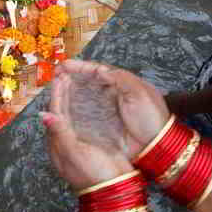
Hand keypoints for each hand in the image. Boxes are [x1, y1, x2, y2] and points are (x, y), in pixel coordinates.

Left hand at [42, 66, 133, 190]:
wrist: (115, 191)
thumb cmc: (93, 174)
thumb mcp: (74, 153)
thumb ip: (60, 133)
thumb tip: (43, 115)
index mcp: (58, 144)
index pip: (55, 113)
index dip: (58, 93)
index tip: (60, 76)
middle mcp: (65, 143)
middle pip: (62, 112)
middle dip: (63, 93)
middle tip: (65, 73)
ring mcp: (79, 144)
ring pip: (73, 116)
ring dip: (72, 99)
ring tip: (74, 82)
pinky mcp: (93, 145)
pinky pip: (84, 122)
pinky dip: (84, 108)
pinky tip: (88, 101)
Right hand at [55, 60, 170, 159]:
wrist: (156, 145)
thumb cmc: (151, 117)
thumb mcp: (139, 93)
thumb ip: (120, 79)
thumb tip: (99, 70)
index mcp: (122, 83)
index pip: (97, 71)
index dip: (80, 67)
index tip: (64, 66)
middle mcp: (113, 94)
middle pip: (88, 81)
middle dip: (72, 77)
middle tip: (56, 74)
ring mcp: (107, 109)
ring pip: (84, 95)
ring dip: (70, 90)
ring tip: (56, 87)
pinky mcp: (104, 124)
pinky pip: (85, 113)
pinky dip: (74, 108)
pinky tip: (63, 106)